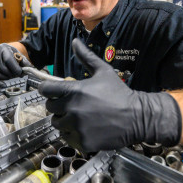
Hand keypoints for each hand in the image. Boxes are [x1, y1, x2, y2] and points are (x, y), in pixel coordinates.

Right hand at [0, 44, 31, 86]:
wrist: (4, 52)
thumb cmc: (12, 54)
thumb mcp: (19, 55)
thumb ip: (25, 62)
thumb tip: (29, 69)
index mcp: (3, 48)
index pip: (8, 60)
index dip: (15, 68)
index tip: (20, 73)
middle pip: (2, 68)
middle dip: (11, 74)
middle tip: (16, 75)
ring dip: (5, 78)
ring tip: (10, 76)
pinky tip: (2, 85)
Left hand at [38, 39, 181, 151]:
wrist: (137, 117)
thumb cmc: (119, 93)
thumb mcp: (103, 71)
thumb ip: (85, 57)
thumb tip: (74, 41)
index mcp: (74, 90)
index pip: (45, 90)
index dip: (48, 90)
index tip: (54, 92)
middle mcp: (72, 109)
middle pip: (50, 108)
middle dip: (58, 105)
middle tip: (71, 105)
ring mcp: (76, 127)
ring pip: (57, 124)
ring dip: (64, 121)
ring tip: (79, 118)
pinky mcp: (82, 141)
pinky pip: (67, 138)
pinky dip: (73, 134)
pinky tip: (85, 129)